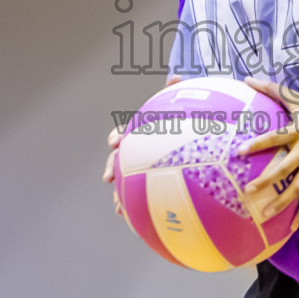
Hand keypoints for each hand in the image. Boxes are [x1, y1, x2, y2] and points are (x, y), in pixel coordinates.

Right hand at [105, 77, 181, 218]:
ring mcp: (144, 166)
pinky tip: (139, 221)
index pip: (124, 132)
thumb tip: (176, 76)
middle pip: (120, 159)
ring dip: (121, 195)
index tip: (115, 142)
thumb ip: (177, 92)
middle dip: (113, 168)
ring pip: (128, 181)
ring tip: (119, 208)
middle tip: (109, 177)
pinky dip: (140, 207)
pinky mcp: (155, 181)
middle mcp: (139, 149)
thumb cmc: (185, 118)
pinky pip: (145, 195)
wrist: (189, 133)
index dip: (118, 136)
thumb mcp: (183, 104)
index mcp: (142, 132)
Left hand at [239, 79, 298, 225]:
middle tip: (248, 191)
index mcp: (298, 131)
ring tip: (263, 214)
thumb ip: (271, 89)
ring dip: (281, 202)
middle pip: (284, 168)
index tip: (240, 151)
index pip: (274, 138)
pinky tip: (291, 228)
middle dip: (267, 180)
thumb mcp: (297, 98)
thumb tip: (247, 78)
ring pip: (297, 188)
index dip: (258, 144)